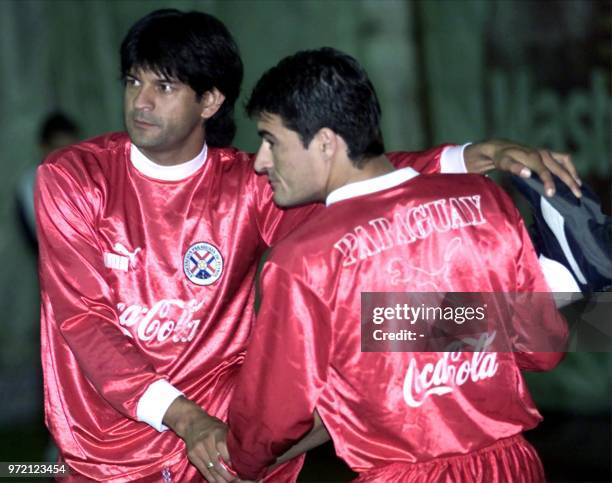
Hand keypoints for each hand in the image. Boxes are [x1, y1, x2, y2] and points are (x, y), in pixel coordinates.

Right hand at [163, 397, 235, 481]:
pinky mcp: (192, 456)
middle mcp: (207, 441)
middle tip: (239, 481)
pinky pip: (204, 471)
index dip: (233, 463)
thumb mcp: (223, 428)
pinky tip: (219, 482)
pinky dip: (212, 479)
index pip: (226, 452)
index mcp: (217, 433)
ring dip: (221, 480)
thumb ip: (230, 440)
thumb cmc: (213, 426)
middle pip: (218, 464)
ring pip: (211, 469)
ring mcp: (198, 449)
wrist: (192, 422)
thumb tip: (244, 455)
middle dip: (229, 476)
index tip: (242, 470)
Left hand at [464, 139, 581, 197]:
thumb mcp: (504, 163)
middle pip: (559, 168)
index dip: (549, 183)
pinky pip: (563, 159)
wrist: (501, 148)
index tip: (552, 194)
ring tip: (579, 186)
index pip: (544, 172)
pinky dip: (569, 167)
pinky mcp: (547, 153)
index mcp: (532, 157)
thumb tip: (527, 173)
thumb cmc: (502, 158)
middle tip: (577, 195)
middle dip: (569, 181)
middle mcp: (542, 153)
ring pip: (565, 161)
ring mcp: (546, 152)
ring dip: (573, 172)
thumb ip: (514, 168)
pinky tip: (572, 177)